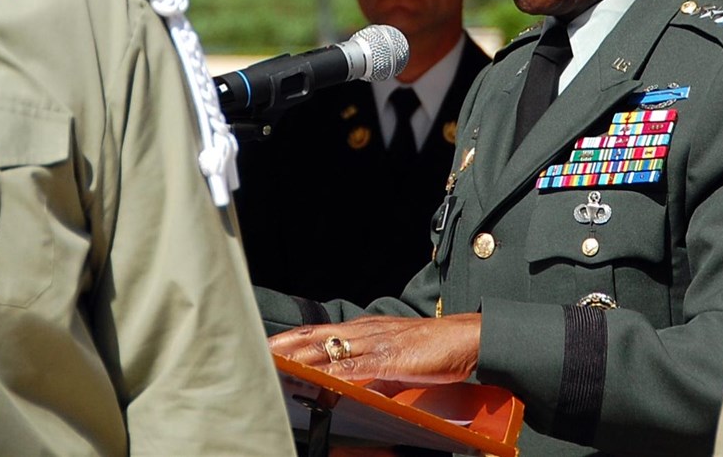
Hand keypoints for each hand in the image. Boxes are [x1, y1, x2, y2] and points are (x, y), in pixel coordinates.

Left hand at [269, 314, 481, 387]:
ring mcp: (377, 343)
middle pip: (316, 337)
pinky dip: (334, 373)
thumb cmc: (435, 350)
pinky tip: (318, 379)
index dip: (292, 340)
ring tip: (275, 364)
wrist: (466, 339)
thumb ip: (374, 377)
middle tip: (257, 353)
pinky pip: (356, 367)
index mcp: (366, 331)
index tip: (268, 348)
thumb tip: (355, 391)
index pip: (321, 333)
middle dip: (286, 346)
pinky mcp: (391, 358)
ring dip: (301, 357)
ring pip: (330, 349)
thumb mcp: (396, 366)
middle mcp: (366, 332)